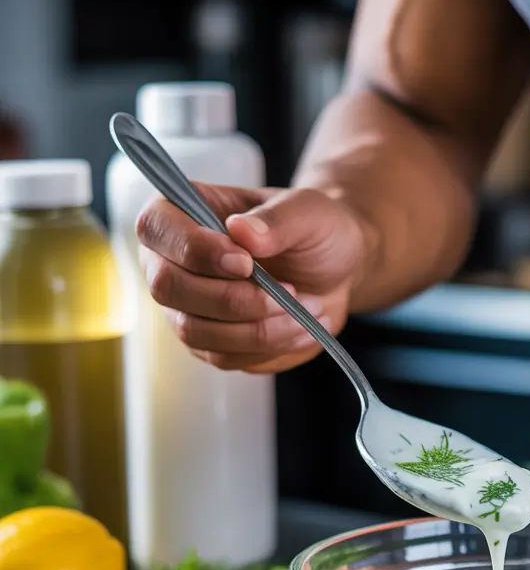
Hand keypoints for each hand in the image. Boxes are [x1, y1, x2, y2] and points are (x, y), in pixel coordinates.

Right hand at [136, 184, 371, 372]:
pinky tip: (302, 329)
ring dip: (257, 328)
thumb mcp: (306, 213)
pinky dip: (268, 346)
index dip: (195, 249)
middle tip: (289, 291)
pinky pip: (224, 356)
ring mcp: (186, 308)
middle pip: (167, 287)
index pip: (155, 227)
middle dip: (233, 298)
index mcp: (183, 213)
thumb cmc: (313, 231)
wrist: (334, 273)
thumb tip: (241, 231)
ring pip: (195, 330)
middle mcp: (171, 262)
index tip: (247, 262)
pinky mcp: (210, 344)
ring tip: (306, 310)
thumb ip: (276, 220)